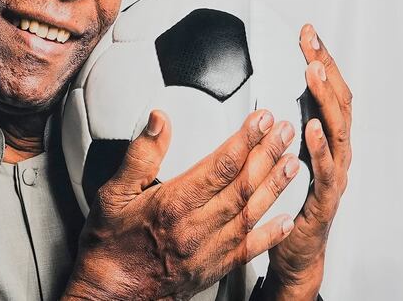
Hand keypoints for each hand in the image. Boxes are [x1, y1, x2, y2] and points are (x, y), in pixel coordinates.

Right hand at [65, 108, 299, 300]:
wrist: (109, 295)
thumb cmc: (110, 245)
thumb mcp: (113, 194)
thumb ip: (140, 155)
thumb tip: (159, 121)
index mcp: (172, 206)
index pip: (220, 166)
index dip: (245, 140)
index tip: (261, 120)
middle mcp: (195, 230)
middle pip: (241, 186)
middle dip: (267, 154)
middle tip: (285, 131)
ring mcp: (207, 252)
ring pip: (250, 214)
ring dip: (275, 186)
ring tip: (293, 162)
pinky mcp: (213, 270)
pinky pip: (248, 251)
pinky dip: (271, 235)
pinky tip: (286, 220)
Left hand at [265, 25, 352, 298]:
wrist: (298, 251)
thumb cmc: (295, 198)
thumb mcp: (292, 149)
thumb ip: (291, 118)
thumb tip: (277, 81)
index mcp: (329, 137)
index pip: (331, 89)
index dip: (323, 59)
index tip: (308, 32)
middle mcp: (339, 151)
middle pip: (339, 102)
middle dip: (326, 69)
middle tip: (312, 43)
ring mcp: (336, 174)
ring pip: (337, 130)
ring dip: (325, 98)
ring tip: (313, 72)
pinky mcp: (325, 199)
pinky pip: (325, 171)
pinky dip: (319, 148)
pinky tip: (310, 128)